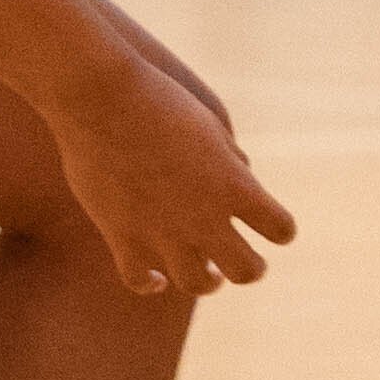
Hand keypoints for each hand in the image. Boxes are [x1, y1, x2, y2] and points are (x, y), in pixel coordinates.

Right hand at [35, 33, 297, 297]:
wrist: (99, 96)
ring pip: (197, 283)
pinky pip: (140, 280)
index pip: (280, 228)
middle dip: (251, 269)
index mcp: (234, 184)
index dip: (280, 230)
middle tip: (246, 262)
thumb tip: (240, 175)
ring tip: (208, 276)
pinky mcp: (122, 236)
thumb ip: (229, 158)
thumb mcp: (207, 124)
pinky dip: (150, 283)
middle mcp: (204, 216)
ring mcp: (162, 232)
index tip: (273, 228)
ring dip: (207, 282)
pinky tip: (156, 279)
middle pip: (246, 269)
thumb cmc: (156, 98)